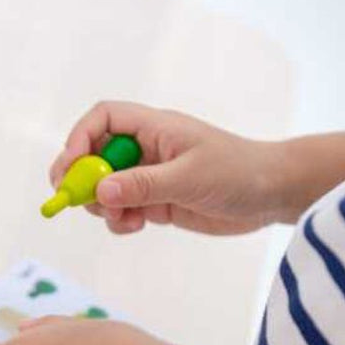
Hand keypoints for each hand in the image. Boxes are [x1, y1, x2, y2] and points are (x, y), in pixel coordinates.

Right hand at [50, 101, 283, 234]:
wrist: (273, 194)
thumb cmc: (238, 173)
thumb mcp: (190, 178)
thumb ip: (144, 184)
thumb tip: (101, 189)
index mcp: (155, 127)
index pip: (104, 118)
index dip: (80, 137)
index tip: (72, 167)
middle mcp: (147, 148)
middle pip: (96, 154)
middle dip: (82, 176)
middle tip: (72, 199)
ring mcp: (151, 175)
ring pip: (106, 186)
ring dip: (102, 204)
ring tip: (120, 219)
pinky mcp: (158, 201)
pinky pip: (124, 208)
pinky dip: (120, 220)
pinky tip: (137, 227)